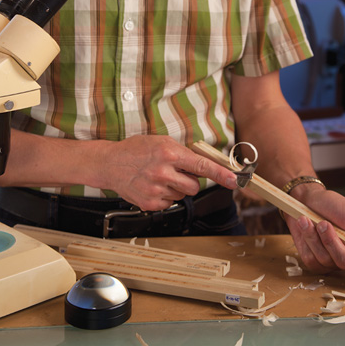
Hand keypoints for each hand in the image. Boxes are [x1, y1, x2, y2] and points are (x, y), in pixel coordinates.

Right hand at [100, 135, 237, 209]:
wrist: (110, 163)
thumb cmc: (136, 150)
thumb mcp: (161, 142)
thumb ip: (182, 153)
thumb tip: (203, 164)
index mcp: (169, 153)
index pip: (201, 166)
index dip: (221, 174)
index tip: (234, 180)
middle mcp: (164, 172)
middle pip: (195, 185)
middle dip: (190, 180)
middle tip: (176, 172)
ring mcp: (156, 190)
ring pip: (183, 195)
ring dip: (176, 188)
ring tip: (159, 177)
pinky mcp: (150, 203)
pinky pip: (170, 203)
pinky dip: (165, 197)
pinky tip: (153, 186)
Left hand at [283, 186, 344, 284]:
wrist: (307, 198)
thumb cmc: (333, 205)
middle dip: (335, 244)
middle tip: (327, 225)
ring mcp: (328, 261)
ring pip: (327, 260)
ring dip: (319, 237)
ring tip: (317, 220)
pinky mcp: (311, 260)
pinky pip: (312, 259)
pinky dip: (308, 238)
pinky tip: (306, 224)